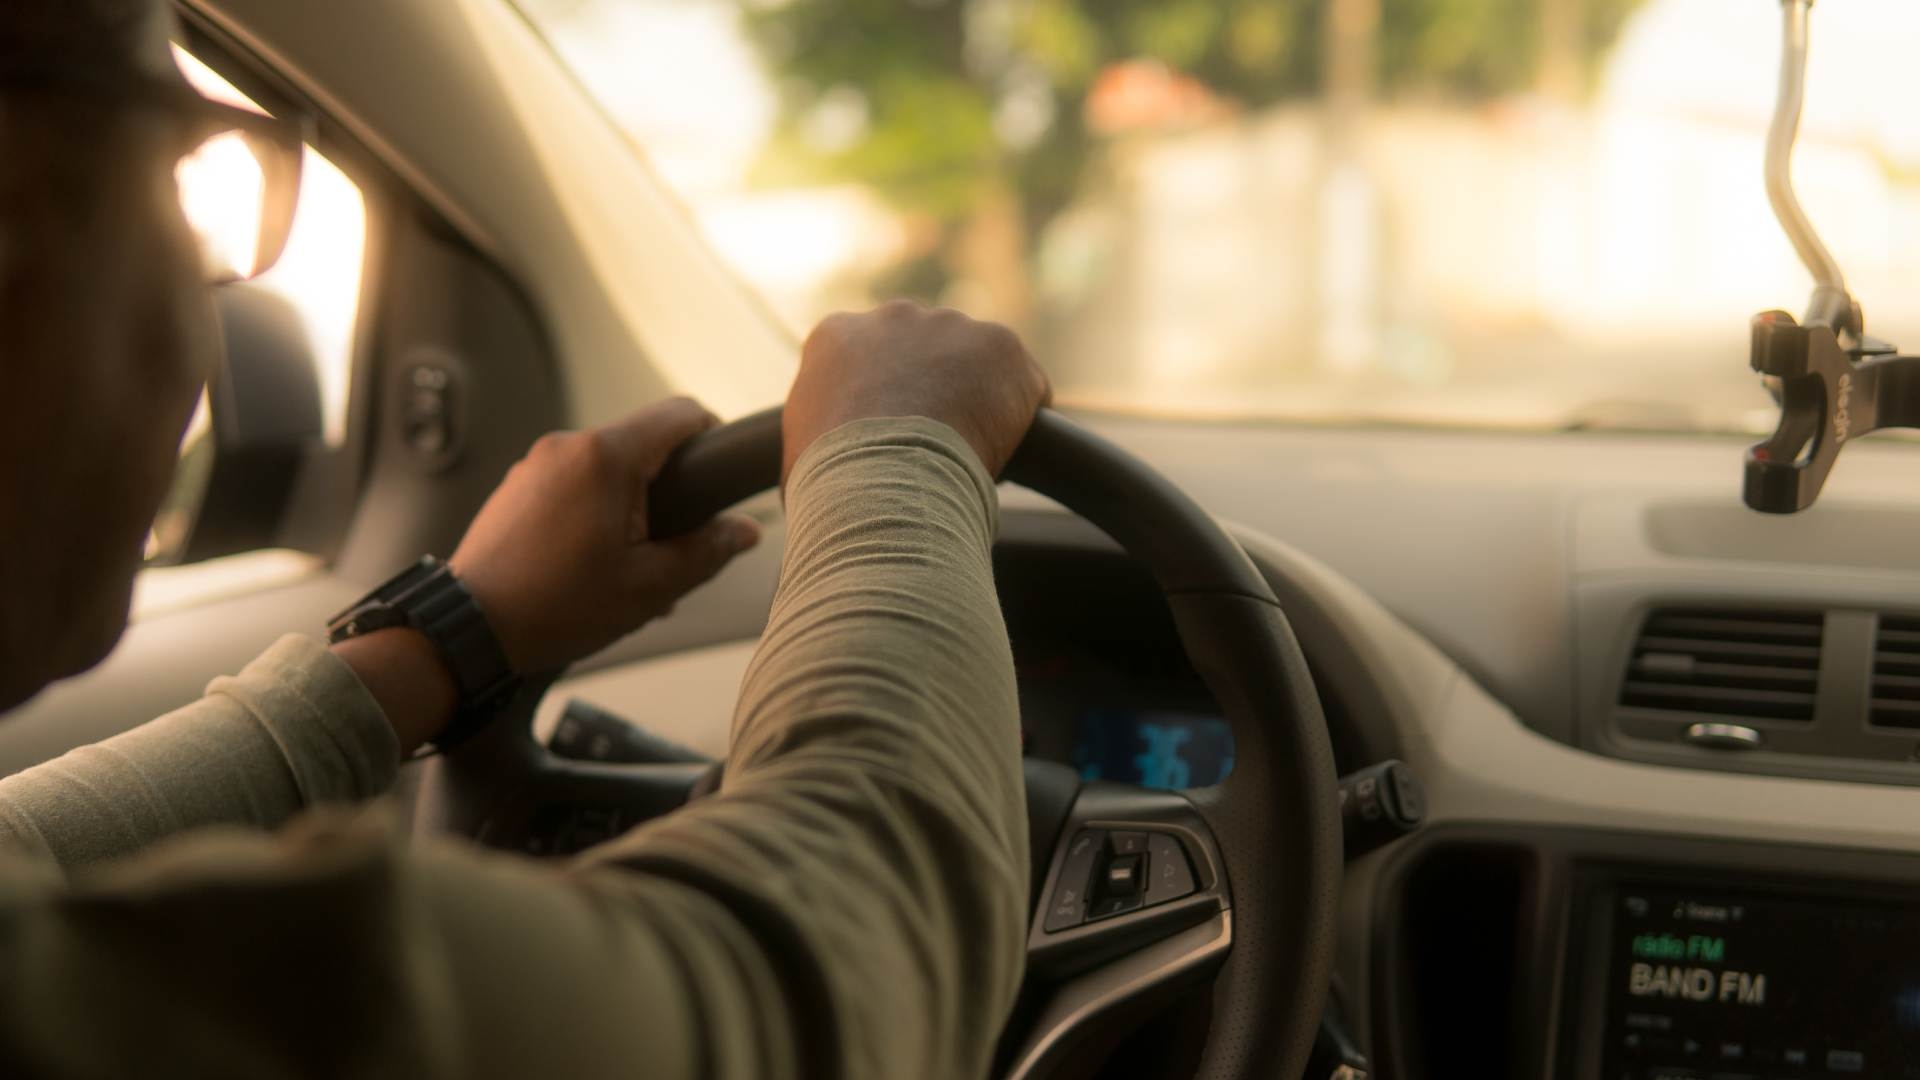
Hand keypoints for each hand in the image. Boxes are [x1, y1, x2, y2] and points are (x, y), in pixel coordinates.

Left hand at [450, 397, 760, 673]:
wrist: (469, 627)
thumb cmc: (558, 606)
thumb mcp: (650, 586)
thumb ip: (707, 550)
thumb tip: (745, 530)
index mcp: (607, 457)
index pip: (681, 413)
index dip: (712, 438)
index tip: (719, 478)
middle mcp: (569, 445)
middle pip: (643, 444)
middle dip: (668, 490)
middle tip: (672, 547)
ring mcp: (537, 463)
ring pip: (607, 468)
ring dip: (630, 507)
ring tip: (628, 569)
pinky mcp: (517, 486)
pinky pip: (573, 484)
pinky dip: (594, 513)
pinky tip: (592, 567)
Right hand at [784, 300, 1051, 481]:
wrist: (881, 482)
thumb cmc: (830, 484)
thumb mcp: (798, 455)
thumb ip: (816, 439)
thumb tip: (819, 472)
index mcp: (837, 336)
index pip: (870, 360)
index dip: (887, 401)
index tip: (896, 437)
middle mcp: (892, 316)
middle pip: (926, 351)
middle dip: (935, 389)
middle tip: (936, 446)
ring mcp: (950, 325)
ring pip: (976, 363)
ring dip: (979, 400)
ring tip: (971, 454)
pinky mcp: (1000, 345)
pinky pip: (1023, 383)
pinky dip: (1022, 417)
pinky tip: (1008, 452)